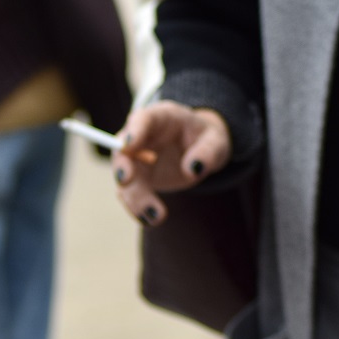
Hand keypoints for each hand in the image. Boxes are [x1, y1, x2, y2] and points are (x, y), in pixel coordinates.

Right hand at [113, 102, 232, 225]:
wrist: (200, 151)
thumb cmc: (207, 139)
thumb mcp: (215, 141)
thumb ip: (207, 152)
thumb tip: (193, 168)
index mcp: (160, 118)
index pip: (141, 119)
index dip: (133, 131)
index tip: (129, 145)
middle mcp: (141, 138)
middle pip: (123, 152)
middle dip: (122, 166)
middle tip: (127, 180)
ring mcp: (136, 160)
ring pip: (125, 179)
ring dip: (135, 198)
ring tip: (156, 217)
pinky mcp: (137, 180)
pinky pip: (131, 195)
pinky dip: (138, 209)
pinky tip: (151, 220)